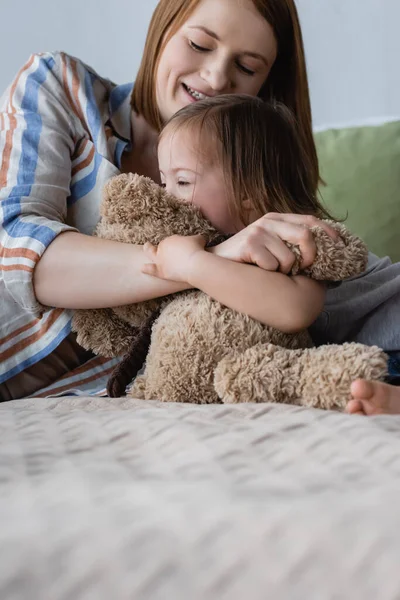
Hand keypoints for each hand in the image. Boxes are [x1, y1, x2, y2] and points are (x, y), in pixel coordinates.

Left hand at [141, 234, 206, 281]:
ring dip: (148, 250)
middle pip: (161, 246)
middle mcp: (163, 248)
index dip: (177, 245)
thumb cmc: (197, 249)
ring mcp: (160, 260)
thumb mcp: (199, 239)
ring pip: (151, 253)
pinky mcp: (161, 271)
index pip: (171, 242)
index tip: (183, 248)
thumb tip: (199, 239)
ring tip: (146, 247)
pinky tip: (142, 268)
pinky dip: (147, 269)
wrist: (194, 263)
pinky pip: (151, 269)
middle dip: (165, 248)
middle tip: (170, 250)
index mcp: (170, 240)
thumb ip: (196, 238)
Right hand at [210, 213, 338, 272]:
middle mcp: (269, 221)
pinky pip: (273, 265)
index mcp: (277, 218)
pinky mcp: (250, 244)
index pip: (311, 220)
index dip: (328, 233)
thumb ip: (292, 246)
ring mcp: (258, 231)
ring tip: (270, 271)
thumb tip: (323, 258)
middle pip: (306, 236)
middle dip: (310, 257)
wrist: (214, 263)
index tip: (340, 246)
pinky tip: (258, 270)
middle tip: (303, 269)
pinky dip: (270, 273)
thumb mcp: (272, 248)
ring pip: (290, 258)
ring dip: (284, 271)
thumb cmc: (248, 260)